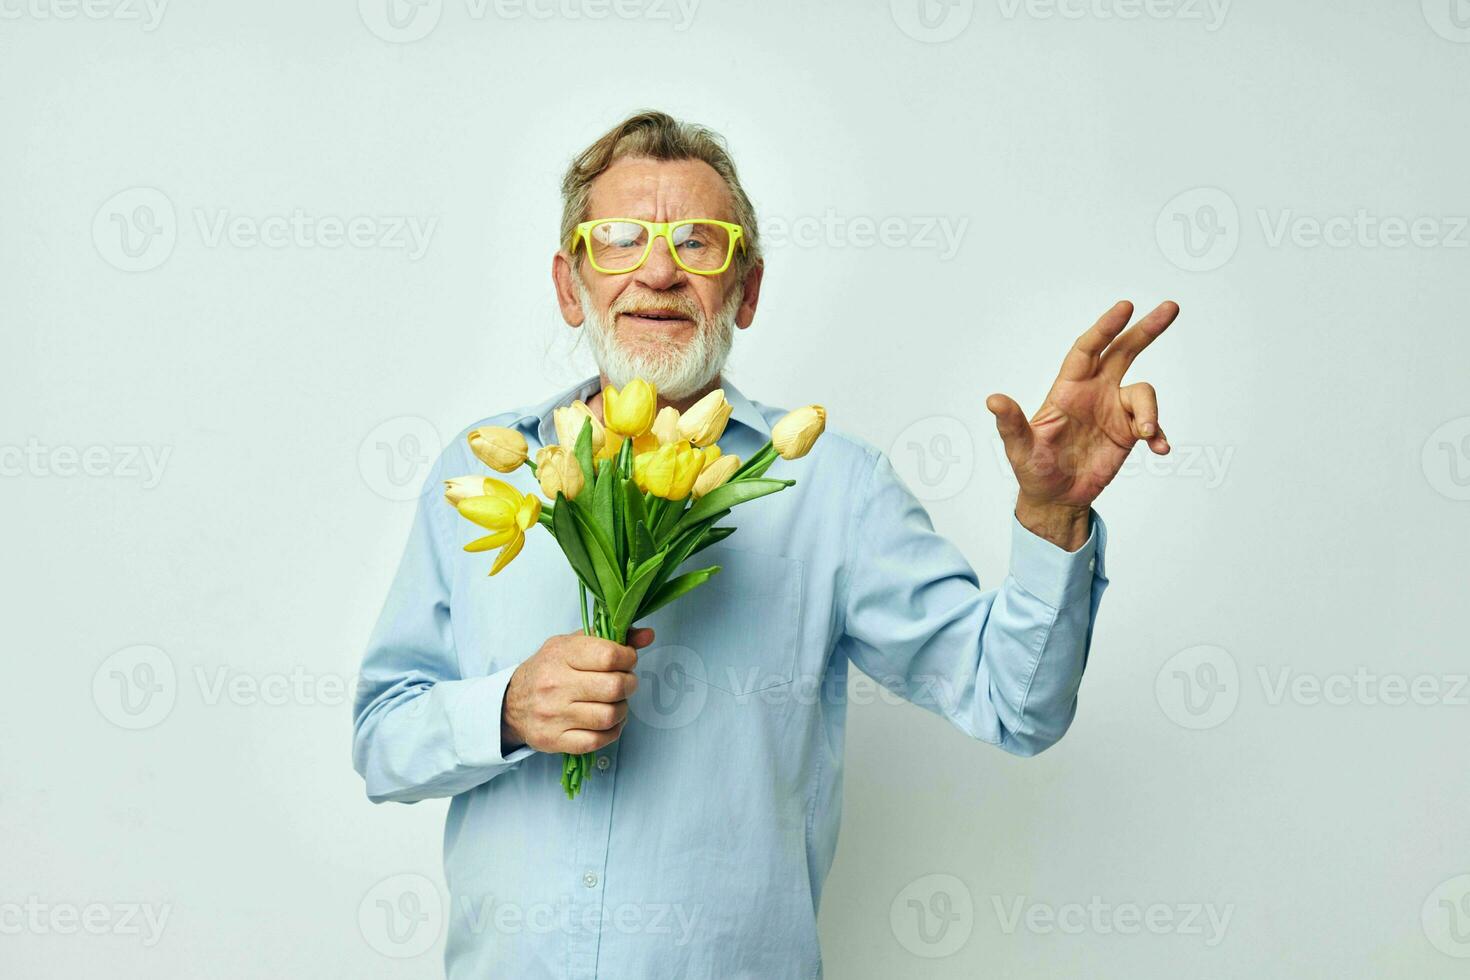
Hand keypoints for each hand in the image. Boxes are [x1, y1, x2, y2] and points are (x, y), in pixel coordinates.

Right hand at [501, 627, 654, 754]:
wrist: (512, 703)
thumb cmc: (549, 670)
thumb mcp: (573, 644)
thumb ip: (610, 638)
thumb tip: (647, 635)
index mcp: (560, 655)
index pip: (608, 655)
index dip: (628, 657)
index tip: (627, 660)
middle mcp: (555, 684)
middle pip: (614, 687)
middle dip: (629, 684)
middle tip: (624, 683)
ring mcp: (554, 714)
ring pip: (609, 716)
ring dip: (622, 710)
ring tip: (616, 703)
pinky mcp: (555, 740)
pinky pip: (597, 741)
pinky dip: (611, 732)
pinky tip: (607, 723)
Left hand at [987, 300, 1178, 548]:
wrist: (1056, 498)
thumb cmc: (1033, 470)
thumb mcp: (1019, 448)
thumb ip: (1011, 423)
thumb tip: (993, 400)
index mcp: (1068, 389)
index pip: (1088, 349)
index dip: (1105, 328)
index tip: (1125, 307)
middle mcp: (1094, 392)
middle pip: (1123, 352)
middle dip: (1145, 330)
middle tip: (1170, 308)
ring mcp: (1113, 411)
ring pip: (1143, 393)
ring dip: (1149, 411)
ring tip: (1145, 434)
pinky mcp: (1128, 432)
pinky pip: (1153, 424)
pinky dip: (1159, 434)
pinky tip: (1160, 449)